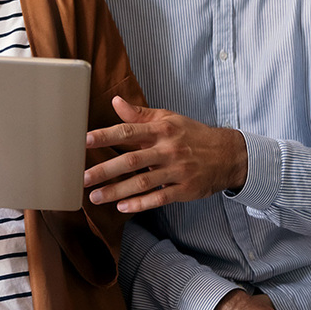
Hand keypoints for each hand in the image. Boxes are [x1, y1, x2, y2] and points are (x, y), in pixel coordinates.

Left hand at [83, 96, 247, 211]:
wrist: (227, 154)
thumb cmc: (192, 134)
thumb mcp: (168, 118)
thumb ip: (140, 114)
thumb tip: (115, 102)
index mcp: (162, 130)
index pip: (129, 132)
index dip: (106, 136)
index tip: (85, 141)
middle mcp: (168, 150)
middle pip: (132, 160)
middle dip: (106, 170)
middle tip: (83, 178)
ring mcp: (177, 171)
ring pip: (143, 183)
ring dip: (117, 191)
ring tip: (96, 197)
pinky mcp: (185, 189)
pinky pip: (160, 199)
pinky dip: (141, 204)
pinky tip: (122, 207)